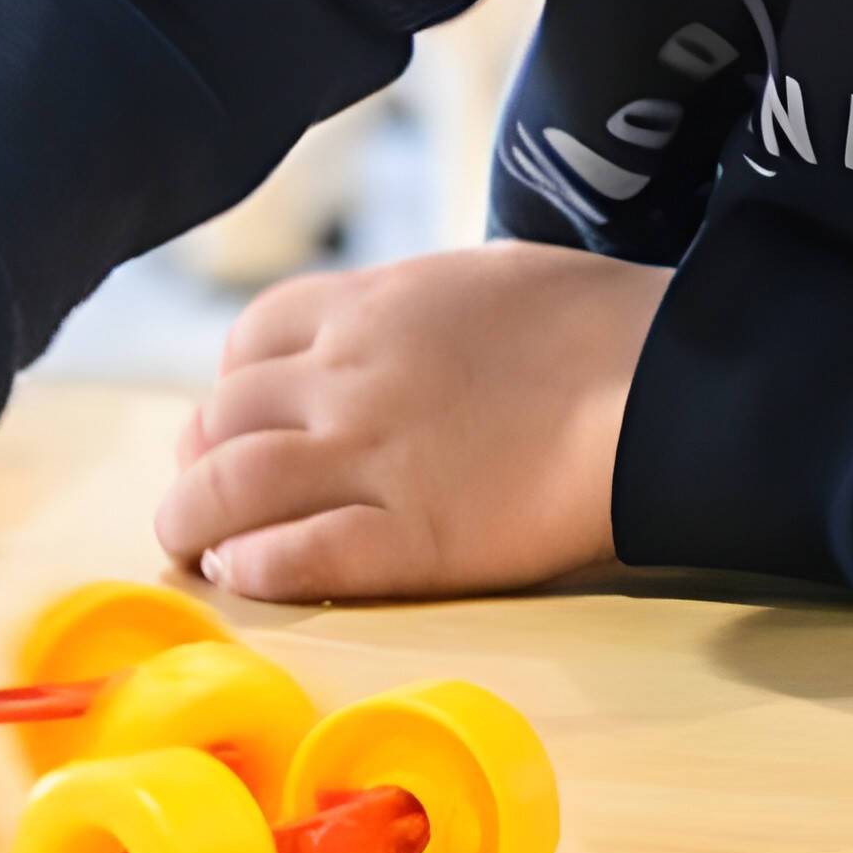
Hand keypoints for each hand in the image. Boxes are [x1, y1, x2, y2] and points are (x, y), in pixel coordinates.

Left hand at [156, 243, 671, 603]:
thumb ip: (416, 307)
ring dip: (193, 523)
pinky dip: (251, 570)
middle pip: (219, 418)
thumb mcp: (486, 277)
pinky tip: (248, 575)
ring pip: (226, 491)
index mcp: (374, 304)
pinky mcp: (406, 540)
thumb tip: (388, 330)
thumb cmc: (598, 321)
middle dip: (199, 459)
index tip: (244, 418)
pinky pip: (289, 558)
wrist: (659, 382)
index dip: (232, 382)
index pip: (251, 337)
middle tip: (205, 494)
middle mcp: (350, 376)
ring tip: (199, 548)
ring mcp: (371, 458)